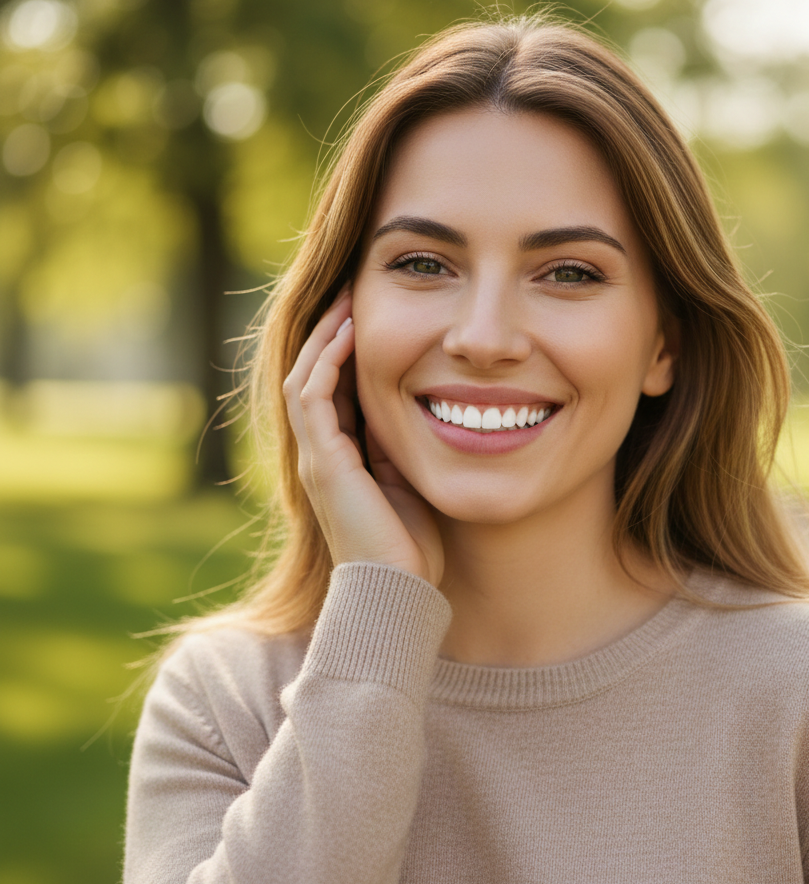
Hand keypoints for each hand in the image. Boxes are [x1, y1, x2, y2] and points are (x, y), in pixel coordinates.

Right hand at [283, 291, 443, 585]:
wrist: (398, 591)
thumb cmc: (413, 545)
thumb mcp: (411, 480)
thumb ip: (403, 446)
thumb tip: (428, 407)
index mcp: (340, 458)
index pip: (334, 389)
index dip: (347, 350)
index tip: (370, 313)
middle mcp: (319, 453)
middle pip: (312, 376)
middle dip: (330, 333)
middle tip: (352, 291)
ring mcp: (315, 457)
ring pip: (304, 378)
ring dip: (325, 336)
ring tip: (347, 298)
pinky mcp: (322, 462)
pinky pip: (312, 397)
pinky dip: (327, 361)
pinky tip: (350, 331)